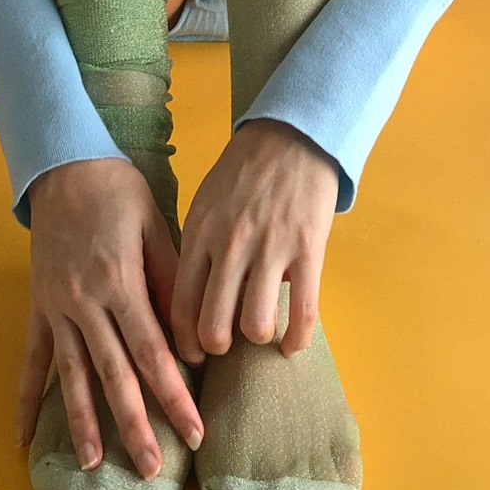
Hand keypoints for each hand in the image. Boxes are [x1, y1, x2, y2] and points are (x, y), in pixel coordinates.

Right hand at [16, 158, 204, 478]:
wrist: (64, 164)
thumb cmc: (118, 191)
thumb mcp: (155, 225)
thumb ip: (170, 281)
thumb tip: (192, 339)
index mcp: (120, 281)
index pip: (153, 352)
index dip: (174, 396)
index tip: (194, 431)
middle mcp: (85, 302)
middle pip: (113, 374)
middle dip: (135, 425)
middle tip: (153, 469)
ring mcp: (56, 307)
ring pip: (71, 376)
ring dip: (83, 423)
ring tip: (95, 465)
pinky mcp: (37, 306)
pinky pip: (31, 359)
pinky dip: (26, 400)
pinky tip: (23, 437)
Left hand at [170, 119, 339, 365]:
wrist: (292, 136)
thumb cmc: (245, 171)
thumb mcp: (206, 202)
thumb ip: (199, 247)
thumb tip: (193, 298)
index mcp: (201, 233)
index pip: (181, 305)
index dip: (185, 342)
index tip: (193, 353)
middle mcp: (231, 245)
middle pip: (214, 325)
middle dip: (218, 348)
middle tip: (226, 346)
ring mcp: (270, 249)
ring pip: (256, 325)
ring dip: (257, 339)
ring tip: (260, 333)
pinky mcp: (308, 250)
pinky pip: (303, 312)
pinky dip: (297, 339)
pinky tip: (292, 344)